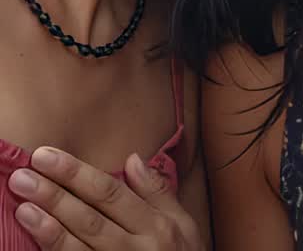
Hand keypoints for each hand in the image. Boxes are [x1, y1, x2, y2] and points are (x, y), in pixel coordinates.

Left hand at [9, 147, 205, 248]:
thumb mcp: (183, 225)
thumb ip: (158, 192)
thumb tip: (132, 158)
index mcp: (156, 226)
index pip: (109, 193)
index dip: (75, 173)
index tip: (46, 155)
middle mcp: (136, 250)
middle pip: (89, 219)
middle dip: (54, 196)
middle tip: (24, 176)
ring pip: (78, 250)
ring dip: (49, 229)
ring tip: (24, 209)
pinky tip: (39, 243)